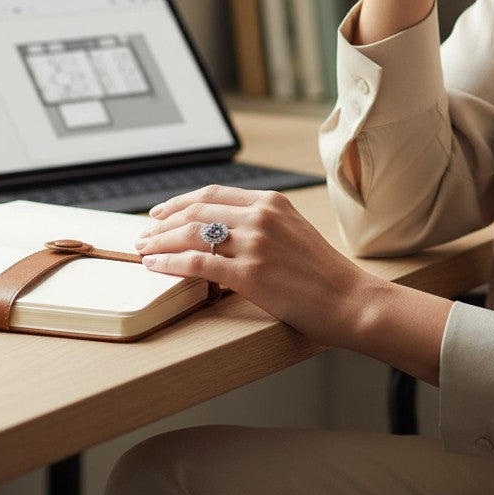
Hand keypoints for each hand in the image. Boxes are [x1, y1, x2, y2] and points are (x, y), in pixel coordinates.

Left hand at [136, 186, 381, 349]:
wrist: (350, 300)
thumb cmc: (324, 274)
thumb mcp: (294, 231)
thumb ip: (262, 223)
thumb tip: (222, 230)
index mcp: (272, 202)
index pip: (212, 194)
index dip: (180, 202)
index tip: (161, 212)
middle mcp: (261, 217)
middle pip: (196, 211)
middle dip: (162, 223)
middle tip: (143, 234)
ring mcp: (255, 244)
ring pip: (191, 234)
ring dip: (160, 242)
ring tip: (143, 250)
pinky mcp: (250, 274)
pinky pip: (197, 263)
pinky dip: (170, 263)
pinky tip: (155, 266)